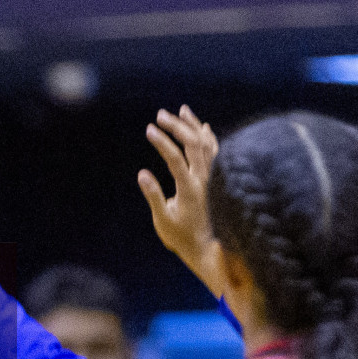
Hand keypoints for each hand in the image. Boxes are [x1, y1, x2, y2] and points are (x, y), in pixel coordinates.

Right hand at [137, 106, 222, 293]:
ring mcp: (212, 178)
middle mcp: (204, 179)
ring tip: (181, 110)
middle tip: (159, 115)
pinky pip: (215, 152)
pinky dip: (209, 137)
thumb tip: (142, 174)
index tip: (149, 129)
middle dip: (176, 126)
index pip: (175, 158)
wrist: (208, 247)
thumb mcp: (163, 220)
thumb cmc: (181, 237)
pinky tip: (203, 127)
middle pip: (192, 143)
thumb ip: (154, 196)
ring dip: (193, 125)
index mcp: (189, 188)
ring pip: (206, 144)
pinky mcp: (215, 179)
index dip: (162, 141)